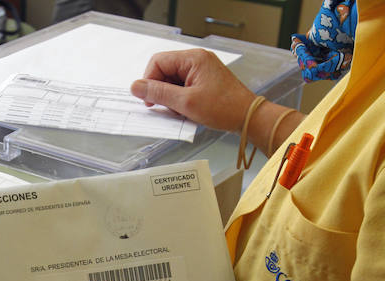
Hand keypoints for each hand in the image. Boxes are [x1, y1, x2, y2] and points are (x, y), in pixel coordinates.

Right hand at [130, 49, 256, 132]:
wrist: (248, 117)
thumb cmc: (225, 108)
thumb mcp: (186, 102)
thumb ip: (158, 93)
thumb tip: (137, 87)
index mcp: (193, 58)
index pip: (158, 62)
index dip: (149, 81)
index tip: (148, 99)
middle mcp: (197, 60)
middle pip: (164, 70)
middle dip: (160, 90)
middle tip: (163, 107)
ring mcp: (201, 70)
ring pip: (172, 81)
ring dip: (170, 97)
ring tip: (179, 110)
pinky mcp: (203, 81)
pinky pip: (182, 87)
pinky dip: (179, 99)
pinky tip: (185, 111)